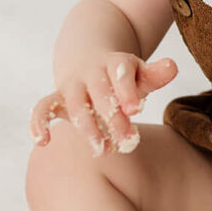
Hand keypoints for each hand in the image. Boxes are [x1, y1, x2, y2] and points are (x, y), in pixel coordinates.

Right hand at [30, 54, 179, 156]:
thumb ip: (155, 74)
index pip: (120, 72)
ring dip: (86, 127)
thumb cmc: (121, 77)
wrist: (88, 60)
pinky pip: (41, 109)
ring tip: (101, 149)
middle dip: (113, 117)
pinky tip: (44, 141)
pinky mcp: (55, 100)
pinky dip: (38, 123)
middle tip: (128, 142)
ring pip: (75, 104)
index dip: (126, 89)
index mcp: (114, 62)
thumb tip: (173, 67)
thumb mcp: (139, 73)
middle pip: (99, 92)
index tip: (136, 110)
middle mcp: (90, 72)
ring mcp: (71, 86)